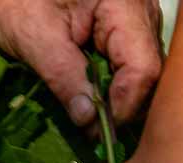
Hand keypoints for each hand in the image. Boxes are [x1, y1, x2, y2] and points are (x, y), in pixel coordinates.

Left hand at [0, 0, 161, 126]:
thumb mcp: (32, 34)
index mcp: (123, 4)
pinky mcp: (129, 30)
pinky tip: (91, 95)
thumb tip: (89, 121)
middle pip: (150, 73)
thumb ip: (63, 76)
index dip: (123, 105)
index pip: (143, 67)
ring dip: (118, 98)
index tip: (95, 130)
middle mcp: (142, 11)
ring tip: (88, 112)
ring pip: (144, 73)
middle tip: (90, 128)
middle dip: (122, 105)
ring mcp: (139, 20)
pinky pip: (132, 66)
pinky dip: (114, 87)